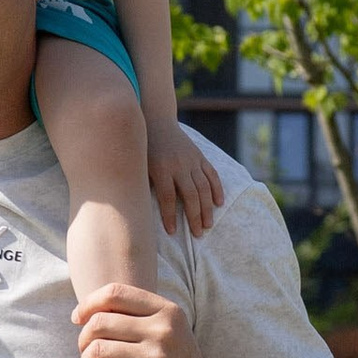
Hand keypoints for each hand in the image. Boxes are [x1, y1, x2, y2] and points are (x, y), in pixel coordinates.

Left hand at [72, 283, 216, 357]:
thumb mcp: (167, 330)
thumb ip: (136, 315)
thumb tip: (87, 311)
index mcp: (167, 311)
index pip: (115, 293)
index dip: (88, 304)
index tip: (77, 318)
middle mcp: (164, 330)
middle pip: (100, 323)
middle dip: (83, 340)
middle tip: (86, 353)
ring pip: (98, 351)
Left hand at [147, 118, 223, 241]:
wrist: (157, 122)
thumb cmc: (143, 149)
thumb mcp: (139, 166)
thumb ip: (144, 185)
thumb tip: (143, 212)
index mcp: (161, 168)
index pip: (167, 197)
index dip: (170, 216)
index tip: (172, 232)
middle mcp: (178, 165)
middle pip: (190, 195)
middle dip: (194, 217)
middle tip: (198, 234)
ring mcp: (192, 160)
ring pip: (203, 187)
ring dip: (207, 208)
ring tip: (208, 225)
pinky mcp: (200, 156)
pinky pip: (212, 174)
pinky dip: (217, 189)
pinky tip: (219, 204)